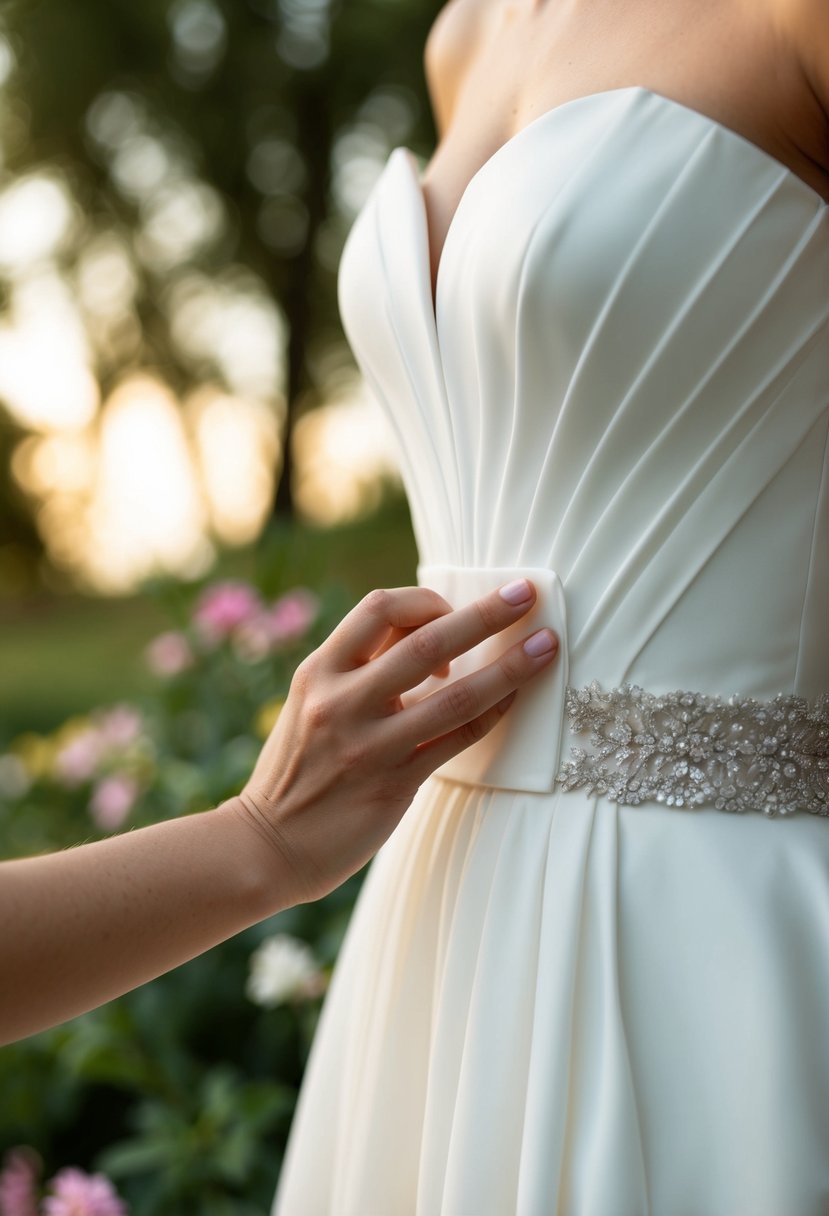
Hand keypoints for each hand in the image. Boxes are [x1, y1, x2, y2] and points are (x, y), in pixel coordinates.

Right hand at [228, 581, 558, 903]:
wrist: (265, 846)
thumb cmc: (298, 769)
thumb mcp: (311, 704)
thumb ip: (360, 672)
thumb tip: (430, 638)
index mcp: (319, 671)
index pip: (379, 608)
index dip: (425, 600)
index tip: (451, 609)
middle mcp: (341, 701)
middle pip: (427, 641)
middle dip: (485, 614)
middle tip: (528, 592)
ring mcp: (369, 744)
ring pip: (455, 695)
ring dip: (509, 667)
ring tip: (547, 647)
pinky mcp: (393, 784)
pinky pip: (456, 741)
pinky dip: (491, 715)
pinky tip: (514, 699)